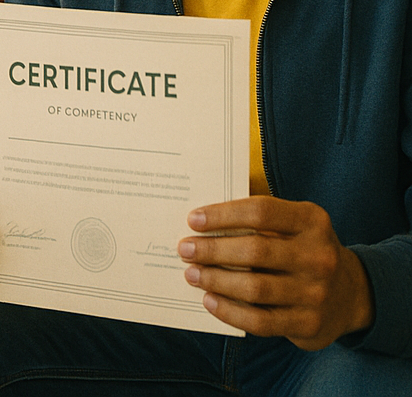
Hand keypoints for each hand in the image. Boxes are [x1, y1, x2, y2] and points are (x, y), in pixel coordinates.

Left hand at [181, 197, 373, 348]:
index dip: (223, 215)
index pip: (261, 212)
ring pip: (255, 288)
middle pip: (255, 251)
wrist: (352, 294)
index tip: (193, 220)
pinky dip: (229, 311)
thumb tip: (202, 222)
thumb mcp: (296, 225)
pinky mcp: (309, 324)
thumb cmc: (304, 250)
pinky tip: (209, 300)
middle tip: (185, 249)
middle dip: (212, 250)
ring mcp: (317, 293)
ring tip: (192, 274)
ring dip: (216, 280)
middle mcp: (319, 256)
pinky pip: (260, 321)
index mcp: (313, 222)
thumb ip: (259, 221)